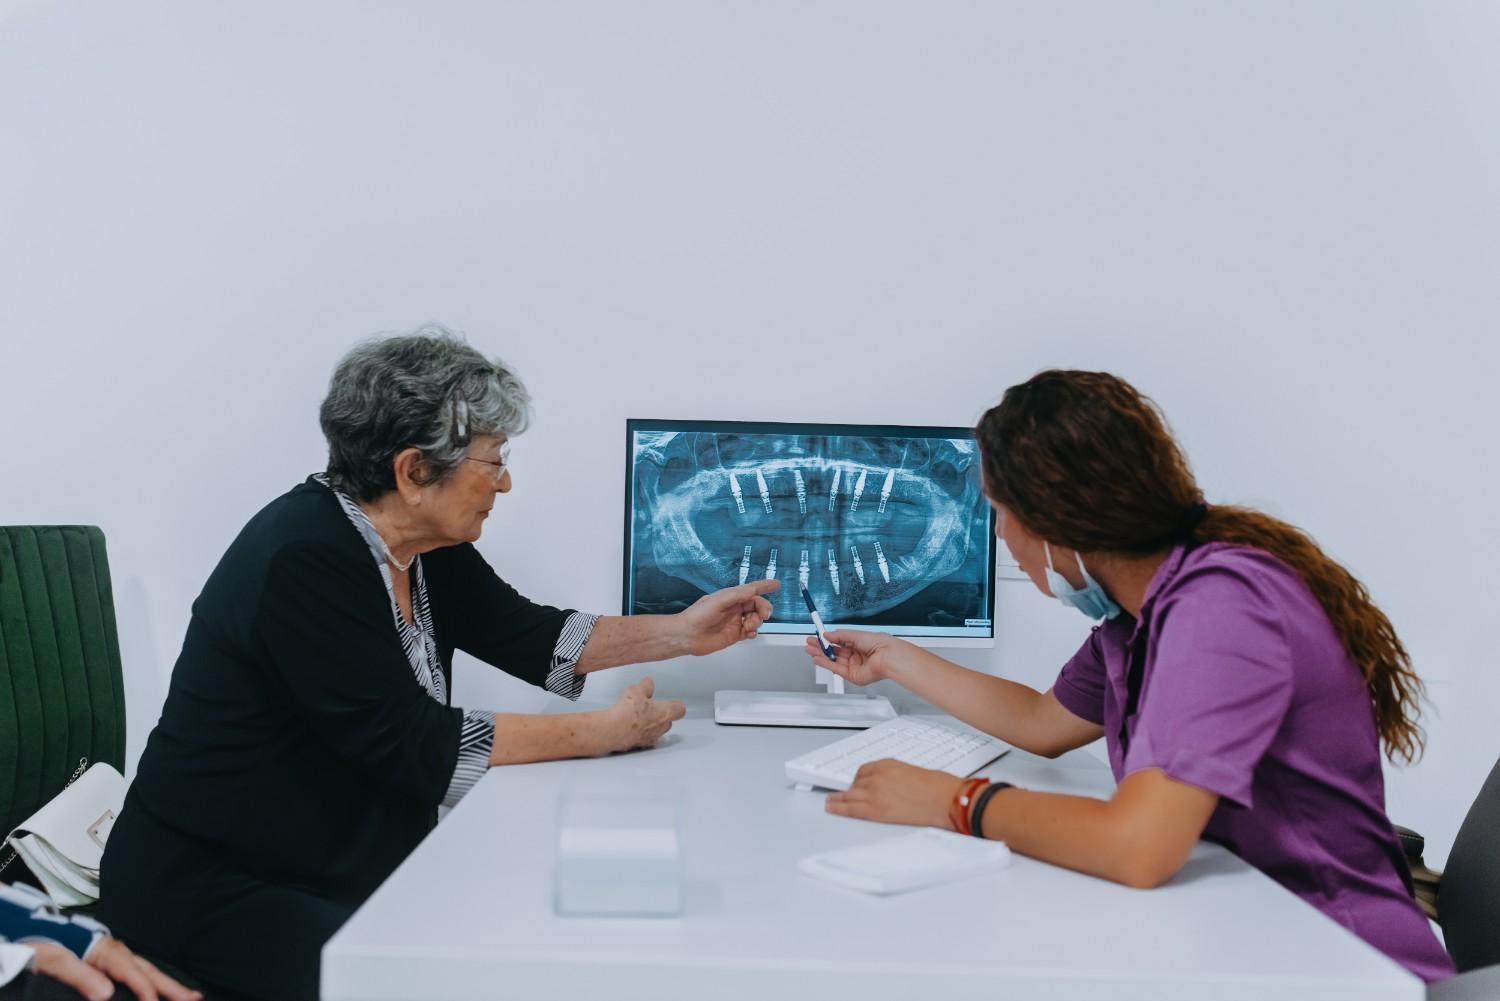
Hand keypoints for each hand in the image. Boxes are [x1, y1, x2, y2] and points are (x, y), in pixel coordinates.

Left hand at [32, 939, 201, 1000]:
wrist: (39, 931)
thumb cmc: (49, 945)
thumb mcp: (57, 960)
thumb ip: (81, 976)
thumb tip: (106, 994)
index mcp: (107, 952)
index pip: (132, 973)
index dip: (144, 989)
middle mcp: (119, 954)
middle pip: (150, 972)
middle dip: (173, 986)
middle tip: (194, 998)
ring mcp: (120, 958)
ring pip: (150, 973)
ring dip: (171, 985)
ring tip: (192, 995)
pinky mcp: (115, 964)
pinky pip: (141, 975)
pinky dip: (157, 983)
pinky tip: (164, 991)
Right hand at [598, 677, 685, 753]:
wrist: (612, 731)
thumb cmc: (627, 712)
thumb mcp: (635, 691)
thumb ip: (645, 687)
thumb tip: (648, 683)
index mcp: (665, 713)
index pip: (680, 709)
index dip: (676, 705)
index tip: (674, 703)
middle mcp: (661, 727)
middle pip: (668, 721)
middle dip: (662, 714)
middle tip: (652, 707)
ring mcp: (651, 738)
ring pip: (657, 731)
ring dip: (652, 725)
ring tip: (639, 717)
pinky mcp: (640, 745)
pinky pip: (645, 739)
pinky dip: (641, 734)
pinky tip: (631, 728)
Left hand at [678, 579, 779, 655]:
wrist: (687, 635)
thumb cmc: (697, 615)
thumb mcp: (719, 601)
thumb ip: (737, 595)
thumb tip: (753, 589)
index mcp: (731, 596)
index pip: (751, 589)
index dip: (764, 586)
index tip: (776, 585)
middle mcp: (734, 608)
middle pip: (757, 605)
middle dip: (763, 608)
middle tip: (764, 614)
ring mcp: (735, 622)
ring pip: (756, 619)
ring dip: (757, 621)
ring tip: (748, 626)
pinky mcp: (734, 635)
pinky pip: (750, 632)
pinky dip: (753, 632)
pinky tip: (748, 632)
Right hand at [803, 629, 911, 686]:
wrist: (887, 656)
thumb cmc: (879, 644)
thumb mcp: (855, 635)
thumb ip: (839, 636)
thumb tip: (827, 634)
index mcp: (858, 644)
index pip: (839, 642)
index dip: (827, 640)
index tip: (817, 636)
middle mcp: (856, 655)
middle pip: (834, 652)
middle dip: (821, 648)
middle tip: (809, 643)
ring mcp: (854, 666)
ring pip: (833, 661)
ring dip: (821, 655)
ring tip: (810, 650)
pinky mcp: (852, 676)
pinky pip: (836, 669)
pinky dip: (826, 664)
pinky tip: (817, 658)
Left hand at [824, 759, 964, 829]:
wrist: (947, 800)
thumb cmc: (939, 788)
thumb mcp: (914, 773)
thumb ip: (897, 778)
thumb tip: (891, 788)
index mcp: (888, 764)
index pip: (864, 770)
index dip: (859, 779)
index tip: (855, 783)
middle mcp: (878, 776)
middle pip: (856, 783)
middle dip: (850, 790)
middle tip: (842, 795)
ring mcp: (876, 792)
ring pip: (849, 795)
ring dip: (839, 798)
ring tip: (830, 801)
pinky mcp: (877, 810)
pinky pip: (851, 809)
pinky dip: (839, 808)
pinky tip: (832, 808)